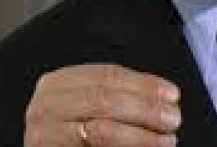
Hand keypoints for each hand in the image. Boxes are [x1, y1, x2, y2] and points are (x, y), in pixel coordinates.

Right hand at [24, 64, 180, 146]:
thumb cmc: (72, 130)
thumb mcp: (89, 104)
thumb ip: (119, 95)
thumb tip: (163, 97)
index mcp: (58, 83)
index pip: (107, 75)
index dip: (144, 84)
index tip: (171, 93)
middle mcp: (45, 105)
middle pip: (104, 99)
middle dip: (145, 108)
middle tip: (172, 117)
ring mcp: (44, 134)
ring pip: (101, 130)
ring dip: (141, 135)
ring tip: (166, 138)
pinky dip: (127, 145)